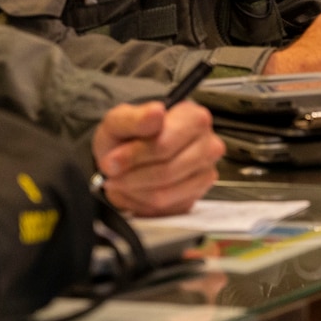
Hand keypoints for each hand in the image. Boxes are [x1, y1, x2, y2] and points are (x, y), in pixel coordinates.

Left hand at [91, 99, 224, 216]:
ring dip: (135, 190)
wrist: (129, 155)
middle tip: (112, 173)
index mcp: (194, 118)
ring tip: (121, 180)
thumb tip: (156, 113)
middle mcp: (208, 145)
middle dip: (132, 176)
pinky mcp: (196, 195)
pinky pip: (165, 207)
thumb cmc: (128, 135)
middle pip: (167, 171)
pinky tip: (135, 188)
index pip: (165, 145)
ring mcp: (205, 172)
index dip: (135, 155)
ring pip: (164, 193)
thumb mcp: (119, 120)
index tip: (112, 160)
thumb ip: (135, 117)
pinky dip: (142, 202)